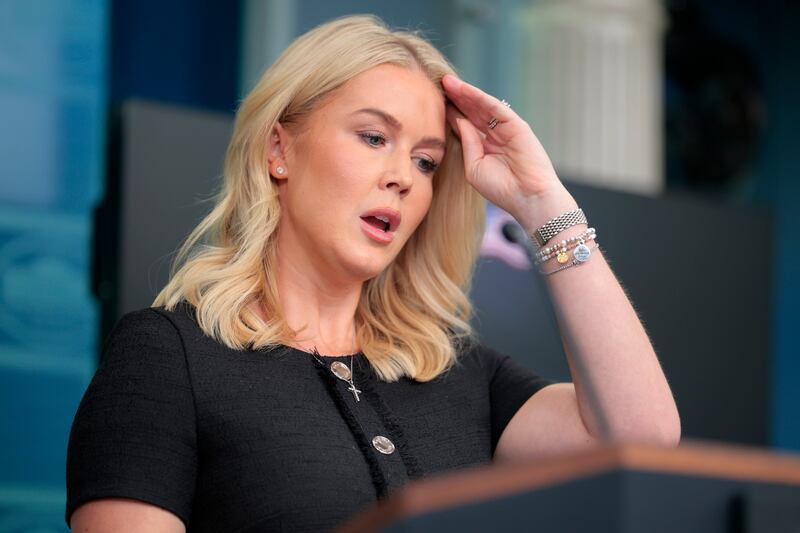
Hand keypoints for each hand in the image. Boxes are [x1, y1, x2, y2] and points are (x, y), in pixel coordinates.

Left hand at [441, 74, 572, 229]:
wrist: (526, 197)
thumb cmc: (501, 188)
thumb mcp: (474, 166)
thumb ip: (467, 142)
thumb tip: (458, 120)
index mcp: (485, 146)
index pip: (466, 124)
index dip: (451, 112)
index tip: (432, 102)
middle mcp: (495, 134)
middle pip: (472, 111)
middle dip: (455, 98)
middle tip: (437, 84)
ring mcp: (506, 128)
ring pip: (482, 105)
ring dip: (464, 93)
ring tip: (446, 81)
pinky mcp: (516, 124)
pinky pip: (494, 106)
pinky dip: (479, 97)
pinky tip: (463, 89)